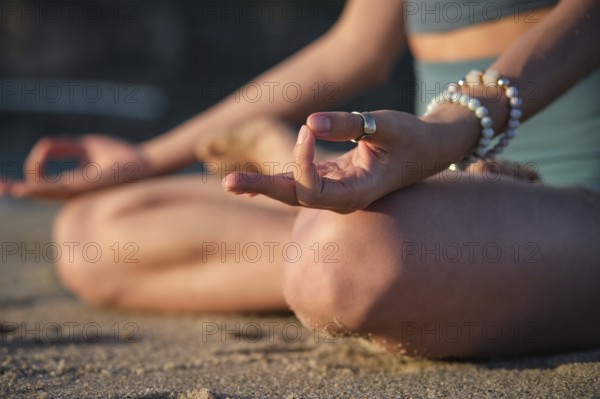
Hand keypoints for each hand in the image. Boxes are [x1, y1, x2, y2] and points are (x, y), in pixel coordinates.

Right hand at [1, 134, 151, 199]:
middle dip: (16, 189)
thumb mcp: (86, 146)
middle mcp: (72, 190)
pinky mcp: (84, 187)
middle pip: (38, 192)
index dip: (30, 173)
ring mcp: (77, 191)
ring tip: (4, 188)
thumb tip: (42, 148)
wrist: (144, 163)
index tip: (39, 155)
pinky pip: (57, 188)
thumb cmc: (119, 156)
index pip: (42, 183)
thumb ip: (63, 146)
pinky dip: (39, 187)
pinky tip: (24, 188)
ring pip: (43, 192)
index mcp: (71, 183)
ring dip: (23, 190)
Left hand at [221, 110, 474, 212]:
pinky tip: (250, 182)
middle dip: (263, 188)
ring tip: (229, 182)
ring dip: (263, 186)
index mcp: (357, 193)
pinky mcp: (332, 180)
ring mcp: (336, 191)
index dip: (302, 160)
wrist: (430, 150)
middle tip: (228, 183)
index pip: (314, 188)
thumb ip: (350, 124)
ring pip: (293, 194)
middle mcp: (343, 198)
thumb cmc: (412, 137)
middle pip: (295, 199)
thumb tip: (309, 123)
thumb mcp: (385, 126)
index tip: (309, 128)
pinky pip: (300, 184)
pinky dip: (277, 180)